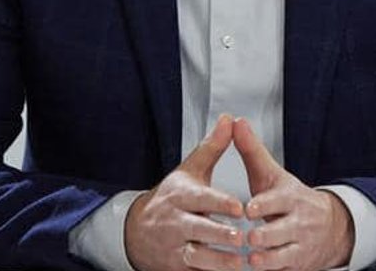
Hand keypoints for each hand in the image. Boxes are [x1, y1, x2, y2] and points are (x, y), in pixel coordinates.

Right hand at [125, 114, 246, 270]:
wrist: (134, 230)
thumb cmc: (171, 198)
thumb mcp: (189, 171)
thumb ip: (212, 148)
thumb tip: (230, 119)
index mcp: (181, 197)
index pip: (200, 199)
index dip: (219, 203)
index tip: (238, 206)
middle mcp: (176, 222)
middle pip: (197, 230)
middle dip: (218, 235)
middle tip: (240, 238)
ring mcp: (174, 247)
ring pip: (195, 256)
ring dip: (217, 261)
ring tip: (238, 262)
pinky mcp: (175, 268)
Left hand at [234, 117, 353, 270]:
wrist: (330, 226)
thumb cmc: (288, 199)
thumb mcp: (271, 174)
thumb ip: (251, 150)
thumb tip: (235, 121)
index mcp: (291, 197)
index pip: (279, 201)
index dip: (265, 205)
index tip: (249, 209)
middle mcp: (299, 222)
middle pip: (282, 231)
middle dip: (266, 235)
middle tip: (250, 238)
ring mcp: (301, 246)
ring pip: (284, 255)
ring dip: (268, 259)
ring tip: (252, 260)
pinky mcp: (299, 266)